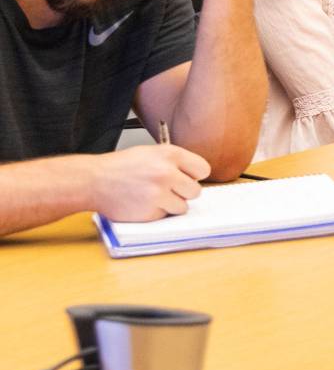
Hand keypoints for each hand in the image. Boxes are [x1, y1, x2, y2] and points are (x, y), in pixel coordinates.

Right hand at [87, 145, 210, 221]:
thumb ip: (174, 162)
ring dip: (170, 204)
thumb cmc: (120, 167)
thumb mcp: (151, 153)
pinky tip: (142, 203)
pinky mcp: (150, 211)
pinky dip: (155, 212)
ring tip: (152, 196)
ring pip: (183, 206)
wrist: (93, 180)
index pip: (203, 170)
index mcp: (170, 154)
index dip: (193, 176)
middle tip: (167, 189)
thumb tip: (195, 176)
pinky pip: (165, 216)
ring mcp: (159, 193)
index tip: (186, 178)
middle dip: (183, 192)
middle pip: (195, 191)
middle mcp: (167, 173)